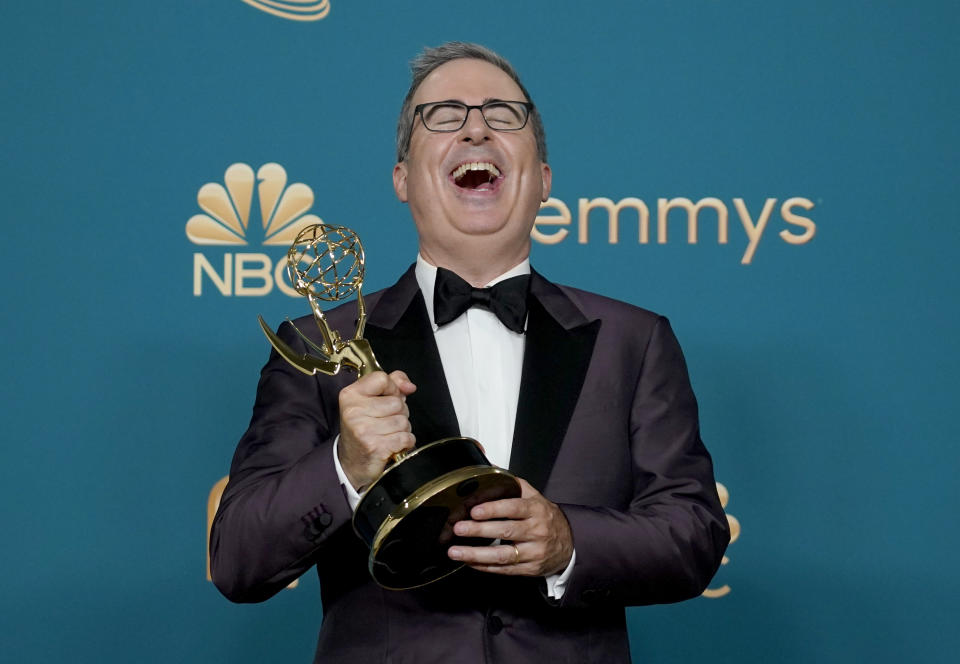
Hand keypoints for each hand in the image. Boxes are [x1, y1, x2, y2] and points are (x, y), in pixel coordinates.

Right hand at [338, 370, 415, 490]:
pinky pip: (406, 437)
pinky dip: (405, 442)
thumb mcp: (370, 401)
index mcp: (350, 395)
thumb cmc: (364, 429)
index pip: (382, 378)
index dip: (393, 388)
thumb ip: (392, 384)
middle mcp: (354, 411)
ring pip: (403, 421)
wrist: (351, 463)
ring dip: (402, 429)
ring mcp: (363, 429)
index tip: (388, 398)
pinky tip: (393, 444)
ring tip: (388, 434)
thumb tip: (409, 386)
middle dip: (399, 413)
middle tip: (385, 422)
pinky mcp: (375, 447)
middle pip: (397, 402)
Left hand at [447, 478, 572, 576]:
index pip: (514, 508)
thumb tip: (490, 471)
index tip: (475, 511)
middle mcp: (536, 531)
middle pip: (505, 532)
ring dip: (476, 554)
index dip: (493, 509)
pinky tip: (469, 562)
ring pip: (503, 555)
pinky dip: (484, 567)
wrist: (569, 543)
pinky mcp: (530, 569)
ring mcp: (533, 552)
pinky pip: (504, 570)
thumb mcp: (535, 497)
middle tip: (459, 528)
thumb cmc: (546, 518)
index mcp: (536, 510)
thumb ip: (514, 485)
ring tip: (455, 552)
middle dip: (479, 531)